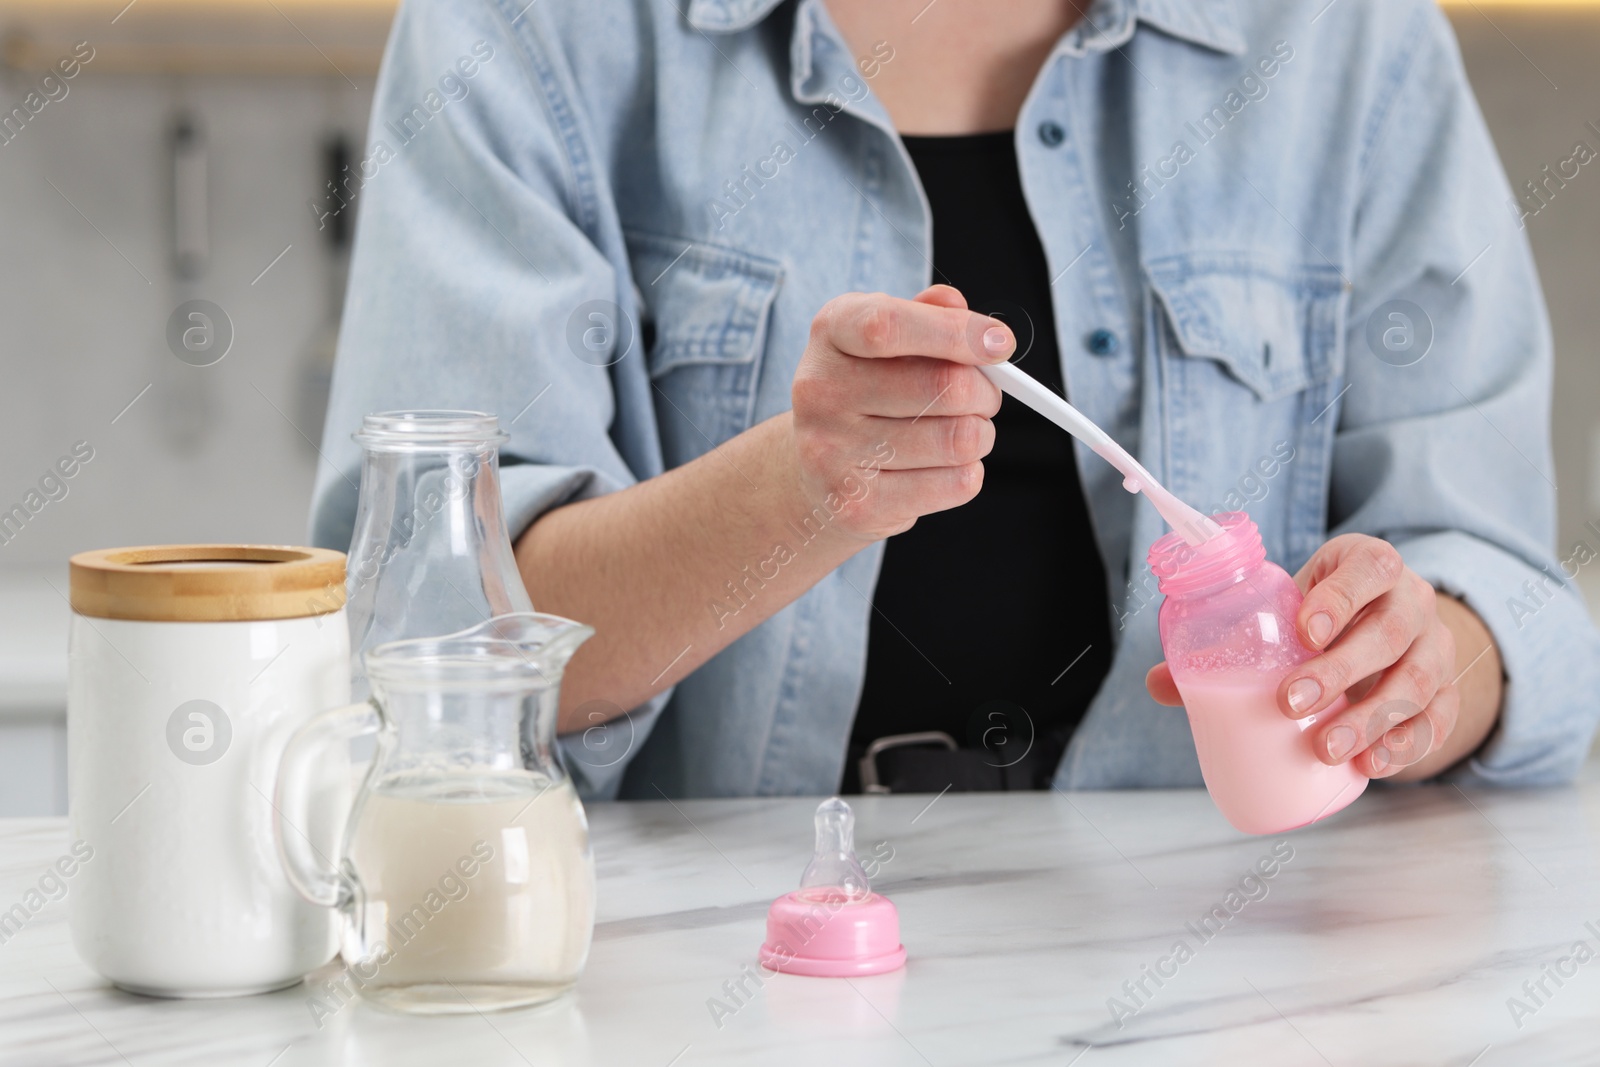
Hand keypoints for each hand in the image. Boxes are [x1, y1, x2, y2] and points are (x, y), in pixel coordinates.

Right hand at [789, 285, 1011, 540]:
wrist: (812, 474)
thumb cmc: (864, 392)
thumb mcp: (883, 340)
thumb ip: (923, 314)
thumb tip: (957, 307)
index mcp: (830, 333)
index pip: (888, 326)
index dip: (955, 332)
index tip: (1000, 344)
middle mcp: (821, 391)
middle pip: (945, 386)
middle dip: (985, 391)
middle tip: (982, 396)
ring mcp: (833, 453)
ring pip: (960, 438)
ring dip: (980, 434)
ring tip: (959, 432)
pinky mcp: (858, 506)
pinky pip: (956, 483)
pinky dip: (967, 472)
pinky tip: (941, 467)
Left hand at [1146, 534, 1462, 778]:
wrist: (1388, 624)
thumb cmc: (1323, 613)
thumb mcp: (1287, 607)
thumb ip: (1230, 640)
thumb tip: (1157, 684)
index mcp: (1371, 566)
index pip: (1369, 569)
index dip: (1341, 596)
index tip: (1305, 630)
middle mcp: (1413, 602)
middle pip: (1388, 633)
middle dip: (1339, 671)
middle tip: (1290, 703)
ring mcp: (1436, 649)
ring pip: (1416, 682)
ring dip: (1371, 720)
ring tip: (1325, 750)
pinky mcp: (1447, 692)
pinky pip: (1437, 720)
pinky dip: (1406, 746)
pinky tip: (1371, 766)